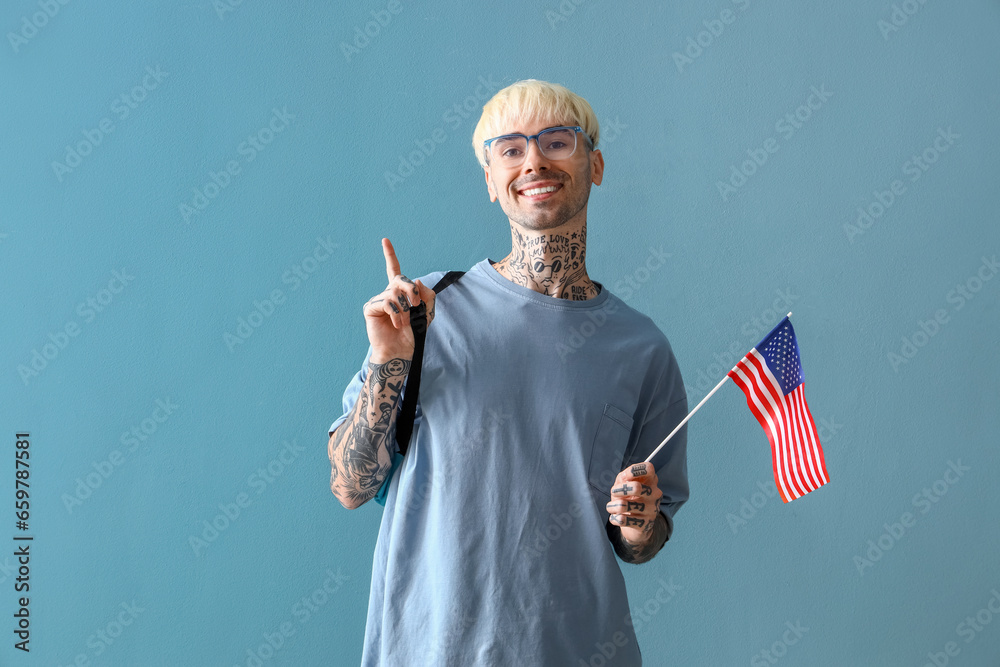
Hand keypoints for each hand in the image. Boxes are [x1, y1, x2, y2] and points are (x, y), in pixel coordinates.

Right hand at [362, 238, 436, 360]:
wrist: (401, 351)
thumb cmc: (413, 334)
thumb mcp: (428, 313)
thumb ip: (428, 295)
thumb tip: (416, 280)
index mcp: (400, 292)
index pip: (394, 270)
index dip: (389, 255)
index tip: (385, 240)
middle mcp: (387, 293)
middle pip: (400, 279)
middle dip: (412, 291)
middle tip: (417, 306)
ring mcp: (377, 300)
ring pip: (394, 292)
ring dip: (405, 309)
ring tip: (405, 322)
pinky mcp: (370, 308)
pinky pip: (386, 302)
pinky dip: (396, 314)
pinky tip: (397, 324)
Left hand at [606, 462, 662, 545]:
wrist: (636, 523)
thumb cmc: (629, 497)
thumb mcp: (624, 484)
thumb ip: (624, 477)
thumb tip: (624, 478)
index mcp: (651, 480)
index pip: (648, 468)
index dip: (633, 470)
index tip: (624, 477)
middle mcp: (655, 494)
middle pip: (636, 487)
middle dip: (619, 490)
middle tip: (613, 492)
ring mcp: (652, 510)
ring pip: (625, 506)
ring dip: (612, 506)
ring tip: (611, 507)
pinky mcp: (645, 524)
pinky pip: (624, 520)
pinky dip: (615, 518)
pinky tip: (615, 517)